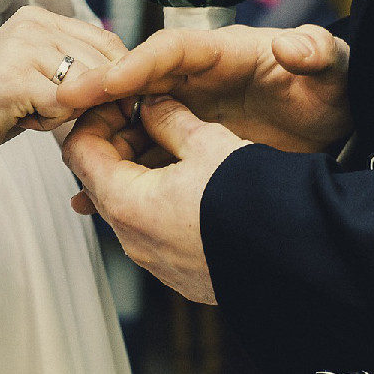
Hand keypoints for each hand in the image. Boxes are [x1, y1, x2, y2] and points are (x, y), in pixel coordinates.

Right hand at [0, 6, 126, 180]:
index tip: (96, 105)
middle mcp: (32, 23)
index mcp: (40, 18)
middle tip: (44, 110)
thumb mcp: (41, 81)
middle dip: (88, 101)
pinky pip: (65, 105)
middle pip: (105, 66)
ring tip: (28, 112)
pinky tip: (19, 119)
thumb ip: (81, 71)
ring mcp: (20, 47)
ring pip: (87, 87)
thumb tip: (137, 78)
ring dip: (66, 113)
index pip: (110, 44)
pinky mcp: (11, 78)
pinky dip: (49, 123)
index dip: (117, 81)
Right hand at [57, 24, 351, 152]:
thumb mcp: (332, 67)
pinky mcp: (191, 146)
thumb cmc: (334, 88)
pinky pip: (147, 155)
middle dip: (98, 99)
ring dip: (102, 140)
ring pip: (133, 122)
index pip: (169, 51)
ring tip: (74, 163)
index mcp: (223, 52)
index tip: (101, 83)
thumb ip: (316, 52)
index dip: (133, 64)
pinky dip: (120, 173)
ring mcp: (191, 112)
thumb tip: (295, 46)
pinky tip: (94, 198)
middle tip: (66, 120)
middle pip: (136, 83)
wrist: (342, 127)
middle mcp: (198, 79)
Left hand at [63, 95, 248, 304]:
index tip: (122, 100)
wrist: (293, 255)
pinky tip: (194, 184)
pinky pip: (154, 231)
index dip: (97, 116)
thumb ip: (170, 118)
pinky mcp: (179, 273)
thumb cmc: (251, 201)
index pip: (80, 150)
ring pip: (128, 206)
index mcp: (127, 203)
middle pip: (100, 179)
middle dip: (120, 142)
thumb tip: (152, 103)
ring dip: (141, 172)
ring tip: (179, 146)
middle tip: (150, 116)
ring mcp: (155, 261)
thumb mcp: (208, 142)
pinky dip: (160, 202)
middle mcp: (132, 239)